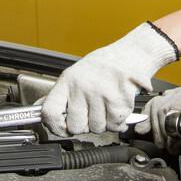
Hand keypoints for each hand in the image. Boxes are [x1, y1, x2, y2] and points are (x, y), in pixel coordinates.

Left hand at [41, 23, 177, 135]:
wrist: (133, 52)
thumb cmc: (107, 63)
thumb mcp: (78, 73)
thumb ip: (65, 95)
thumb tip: (47, 114)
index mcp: (68, 80)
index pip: (49, 111)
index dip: (55, 126)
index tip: (63, 128)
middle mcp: (81, 86)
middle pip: (75, 126)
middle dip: (86, 126)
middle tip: (93, 114)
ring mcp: (99, 93)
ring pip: (97, 128)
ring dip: (104, 122)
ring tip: (107, 106)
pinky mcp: (118, 99)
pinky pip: (114, 125)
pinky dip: (118, 121)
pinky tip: (118, 107)